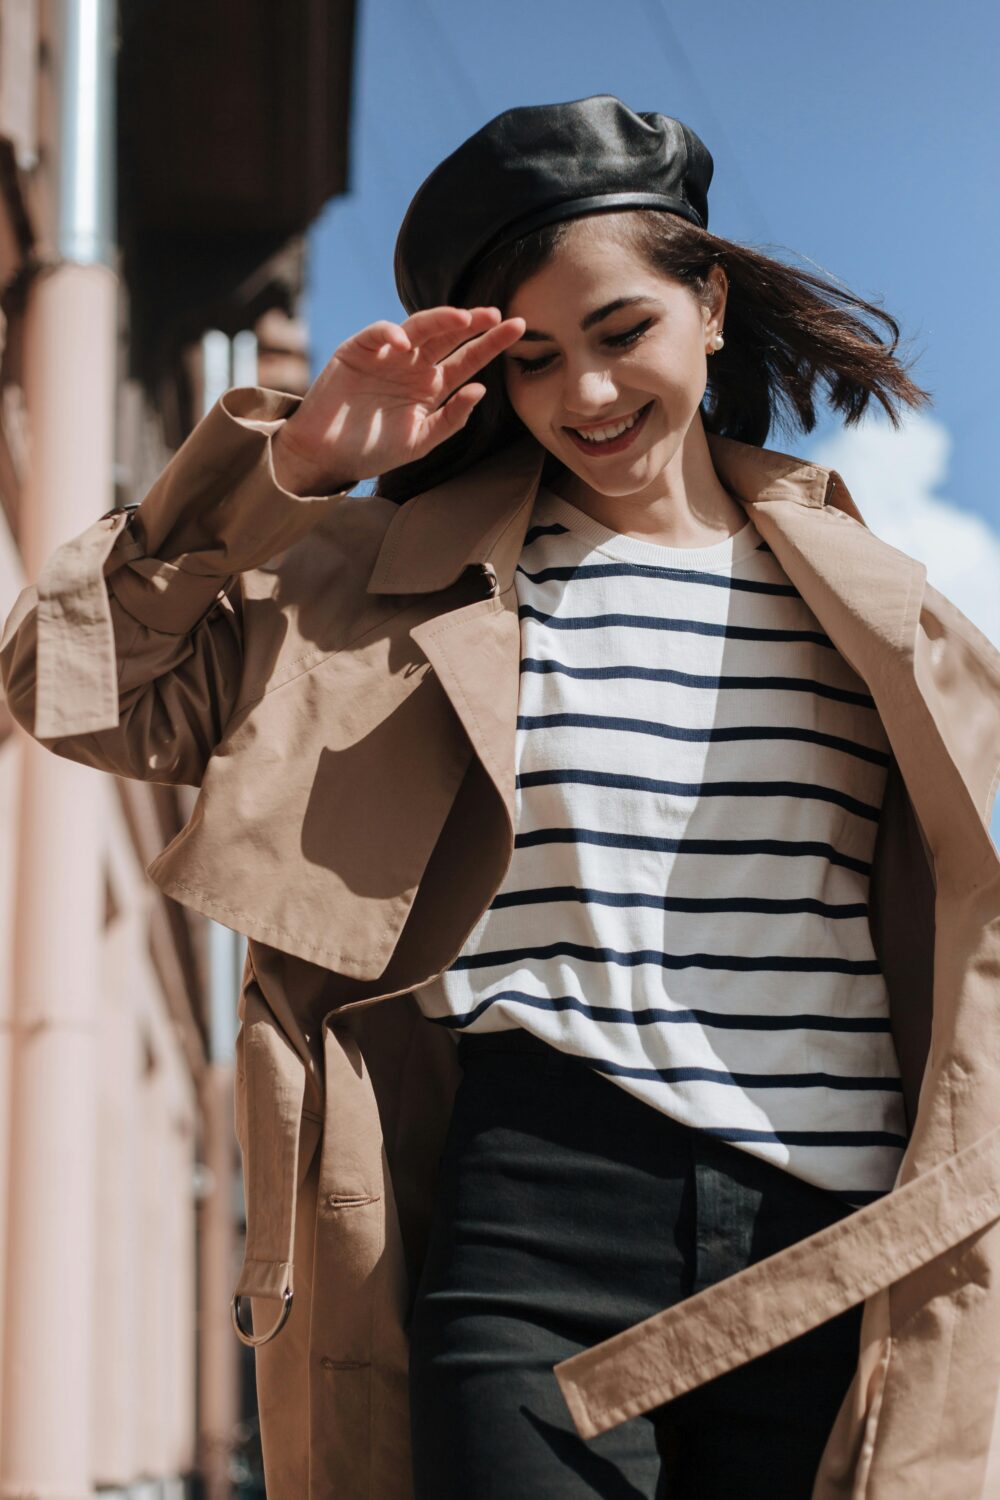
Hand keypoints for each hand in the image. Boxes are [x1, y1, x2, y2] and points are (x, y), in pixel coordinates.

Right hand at [272, 306, 526, 493]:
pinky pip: (376, 335)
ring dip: (440, 320)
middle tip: (497, 315)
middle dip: (473, 323)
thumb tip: (480, 390)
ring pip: (418, 329)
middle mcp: (413, 366)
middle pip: (448, 337)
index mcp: (431, 387)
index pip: (467, 360)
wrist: (326, 457)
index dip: (491, 343)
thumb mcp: (420, 441)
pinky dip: (388, 333)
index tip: (518, 327)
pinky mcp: (357, 352)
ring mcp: (387, 356)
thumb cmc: (373, 450)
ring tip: (463, 318)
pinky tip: (402, 340)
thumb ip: (451, 419)